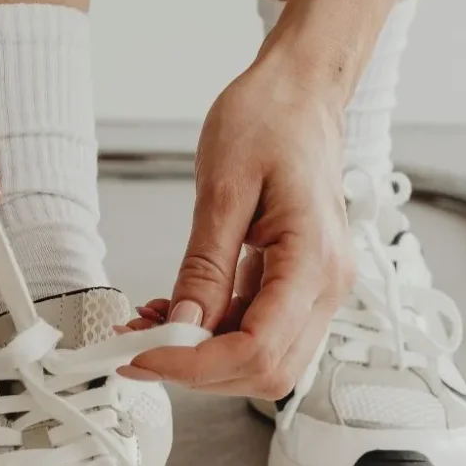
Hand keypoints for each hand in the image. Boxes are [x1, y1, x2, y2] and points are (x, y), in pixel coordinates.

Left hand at [120, 54, 354, 396]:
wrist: (301, 94)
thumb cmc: (271, 120)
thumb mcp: (223, 189)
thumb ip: (204, 267)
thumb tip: (184, 326)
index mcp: (314, 260)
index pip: (258, 348)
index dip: (196, 365)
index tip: (145, 355)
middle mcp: (327, 284)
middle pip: (267, 370)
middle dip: (199, 371)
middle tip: (138, 350)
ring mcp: (317, 286)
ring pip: (263, 358)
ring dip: (204, 357)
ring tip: (150, 327)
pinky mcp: (299, 282)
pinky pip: (259, 328)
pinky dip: (215, 333)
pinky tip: (176, 312)